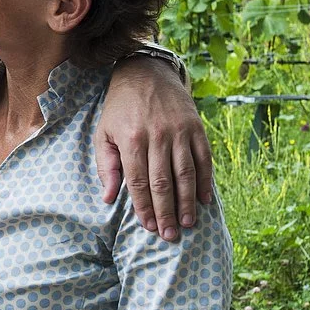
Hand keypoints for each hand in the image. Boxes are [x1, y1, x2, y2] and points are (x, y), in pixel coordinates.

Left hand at [96, 57, 212, 241]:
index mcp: (131, 140)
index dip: (144, 206)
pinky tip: (204, 200)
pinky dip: (205, 181)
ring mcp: (179, 132)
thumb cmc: (120, 109)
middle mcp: (157, 137)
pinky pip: (204, 159)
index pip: (138, 182)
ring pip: (185, 174)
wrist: (146, 73)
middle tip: (170, 235)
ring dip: (187, 202)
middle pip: (163, 182)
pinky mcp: (196, 128)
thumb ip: (107, 165)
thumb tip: (109, 198)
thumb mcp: (104, 133)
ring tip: (187, 224)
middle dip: (166, 212)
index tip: (148, 226)